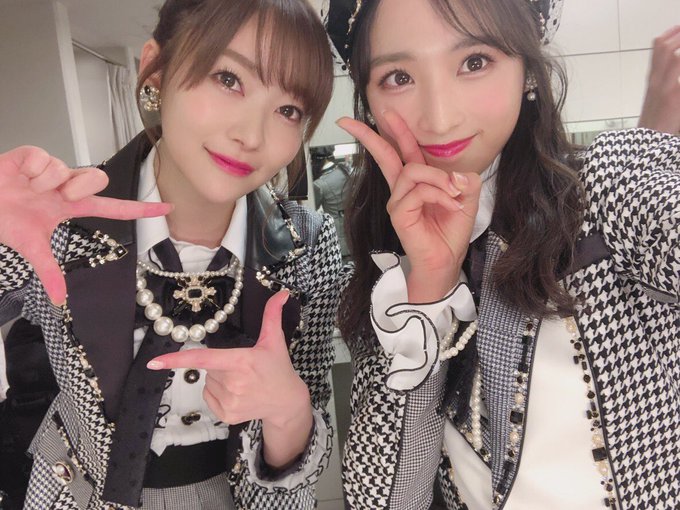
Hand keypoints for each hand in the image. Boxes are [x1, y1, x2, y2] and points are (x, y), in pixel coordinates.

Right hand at [0, 146, 171, 304]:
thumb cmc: (4, 219)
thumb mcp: (31, 247)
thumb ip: (49, 270)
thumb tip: (60, 300)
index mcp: (71, 206)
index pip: (114, 208)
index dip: (140, 209)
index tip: (168, 208)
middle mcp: (66, 186)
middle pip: (98, 180)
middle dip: (81, 189)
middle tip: (60, 197)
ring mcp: (51, 170)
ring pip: (69, 170)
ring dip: (47, 184)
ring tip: (28, 189)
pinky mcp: (33, 155)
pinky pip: (46, 159)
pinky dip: (31, 171)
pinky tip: (19, 176)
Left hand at [147, 291, 310, 428]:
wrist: (286, 401)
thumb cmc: (278, 368)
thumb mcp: (275, 340)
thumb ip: (273, 314)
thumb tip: (283, 293)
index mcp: (241, 361)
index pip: (204, 359)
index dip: (177, 360)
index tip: (154, 363)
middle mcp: (233, 383)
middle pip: (208, 368)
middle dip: (221, 365)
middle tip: (243, 368)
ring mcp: (229, 401)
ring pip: (207, 382)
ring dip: (219, 379)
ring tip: (243, 382)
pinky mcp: (227, 415)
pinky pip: (208, 396)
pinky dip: (218, 393)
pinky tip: (238, 394)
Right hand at [337, 111, 481, 301]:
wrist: (445, 260)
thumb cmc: (450, 230)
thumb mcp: (466, 197)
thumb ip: (463, 178)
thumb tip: (454, 174)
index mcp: (416, 181)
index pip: (402, 151)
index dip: (393, 130)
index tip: (383, 112)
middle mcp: (402, 189)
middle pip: (385, 154)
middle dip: (371, 135)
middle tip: (349, 122)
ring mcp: (398, 201)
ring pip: (413, 171)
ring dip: (439, 179)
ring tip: (455, 194)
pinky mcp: (399, 213)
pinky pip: (420, 191)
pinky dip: (439, 194)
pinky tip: (451, 204)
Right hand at [638, 25, 679, 133]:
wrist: (648, 144)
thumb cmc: (655, 124)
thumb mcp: (658, 99)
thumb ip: (666, 82)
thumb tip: (675, 64)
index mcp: (652, 81)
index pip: (657, 49)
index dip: (670, 34)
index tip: (678, 27)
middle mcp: (656, 82)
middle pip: (664, 48)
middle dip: (678, 34)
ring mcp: (665, 89)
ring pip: (673, 58)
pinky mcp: (673, 98)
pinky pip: (678, 72)